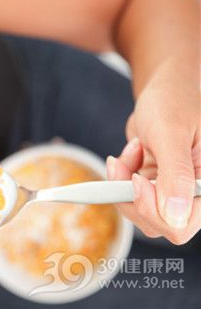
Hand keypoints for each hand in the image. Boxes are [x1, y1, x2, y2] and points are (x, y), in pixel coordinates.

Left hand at [106, 80, 199, 244]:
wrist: (165, 91)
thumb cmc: (172, 102)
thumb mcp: (171, 134)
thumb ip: (175, 174)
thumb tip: (176, 216)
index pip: (181, 225)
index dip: (151, 210)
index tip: (136, 181)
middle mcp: (194, 195)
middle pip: (157, 223)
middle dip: (130, 195)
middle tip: (123, 165)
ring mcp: (175, 192)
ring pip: (139, 211)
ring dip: (123, 183)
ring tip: (131, 152)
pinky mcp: (158, 187)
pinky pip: (130, 196)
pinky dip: (121, 176)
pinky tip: (132, 153)